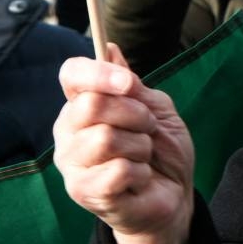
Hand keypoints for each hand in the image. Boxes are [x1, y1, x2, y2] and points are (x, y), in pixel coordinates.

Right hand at [53, 43, 194, 243]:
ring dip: (140, 146)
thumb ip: (131, 85)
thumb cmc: (161, 150)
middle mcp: (68, 131)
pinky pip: (117, 170)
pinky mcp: (82, 191)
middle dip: (135, 114)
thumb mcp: (156, 109)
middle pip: (92, 104)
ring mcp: (72, 163)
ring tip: (143, 157)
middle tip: (148, 129)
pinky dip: (140, 172)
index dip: (98, 73)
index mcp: (83, 104)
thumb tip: (109, 48)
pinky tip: (138, 179)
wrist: (174, 195)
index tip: (128, 82)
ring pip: (106, 138)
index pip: (72, 74)